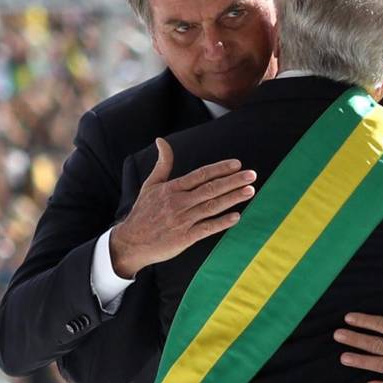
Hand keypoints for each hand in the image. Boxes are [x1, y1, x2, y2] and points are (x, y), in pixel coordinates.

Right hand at [110, 138, 255, 276]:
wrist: (130, 242)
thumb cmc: (143, 212)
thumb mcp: (150, 185)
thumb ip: (162, 163)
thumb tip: (161, 140)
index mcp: (172, 188)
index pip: (200, 175)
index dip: (219, 169)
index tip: (237, 164)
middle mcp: (178, 202)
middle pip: (210, 189)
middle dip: (233, 181)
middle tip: (252, 175)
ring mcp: (182, 220)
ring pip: (211, 206)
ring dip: (232, 198)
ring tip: (250, 191)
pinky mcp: (184, 238)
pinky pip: (206, 228)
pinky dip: (221, 222)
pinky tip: (236, 217)